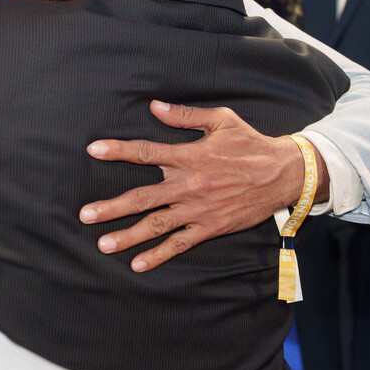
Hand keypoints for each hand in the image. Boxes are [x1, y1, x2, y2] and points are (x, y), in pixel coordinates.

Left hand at [81, 101, 322, 271]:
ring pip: (157, 225)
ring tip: (102, 244)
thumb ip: (185, 115)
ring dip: (128, 236)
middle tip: (85, 214)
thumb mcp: (221, 120)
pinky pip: (180, 243)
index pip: (146, 153)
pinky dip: (159, 255)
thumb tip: (154, 106)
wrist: (284, 174)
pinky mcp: (210, 227)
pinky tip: (138, 263)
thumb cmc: (250, 143)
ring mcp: (199, 210)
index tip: (93, 150)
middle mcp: (189, 185)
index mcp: (190, 156)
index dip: (118, 150)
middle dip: (112, 207)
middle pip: (143, 198)